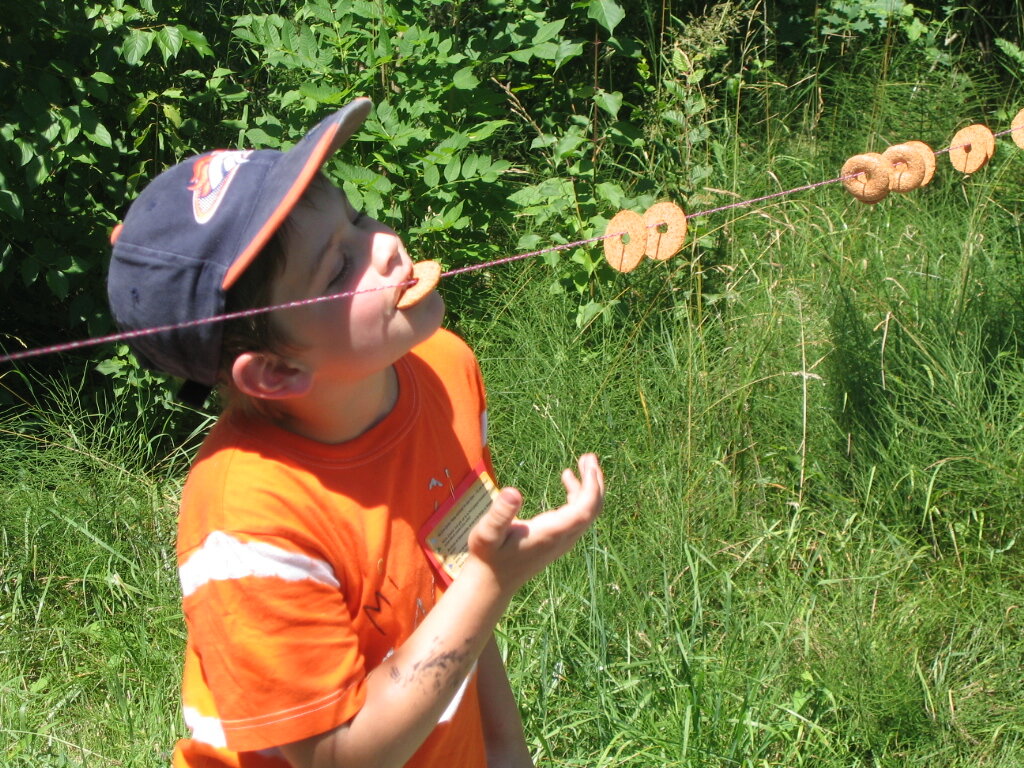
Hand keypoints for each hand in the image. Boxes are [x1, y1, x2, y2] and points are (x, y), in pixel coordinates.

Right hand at [467, 454, 603, 590]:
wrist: (492, 582)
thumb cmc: (488, 556)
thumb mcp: (487, 533)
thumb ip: (500, 514)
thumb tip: (513, 491)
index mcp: (551, 533)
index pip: (584, 509)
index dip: (591, 487)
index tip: (589, 464)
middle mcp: (563, 538)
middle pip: (592, 509)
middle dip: (595, 482)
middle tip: (590, 456)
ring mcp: (563, 540)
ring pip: (587, 512)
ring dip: (588, 486)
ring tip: (583, 462)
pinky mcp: (558, 540)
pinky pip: (578, 515)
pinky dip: (579, 495)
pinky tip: (568, 479)